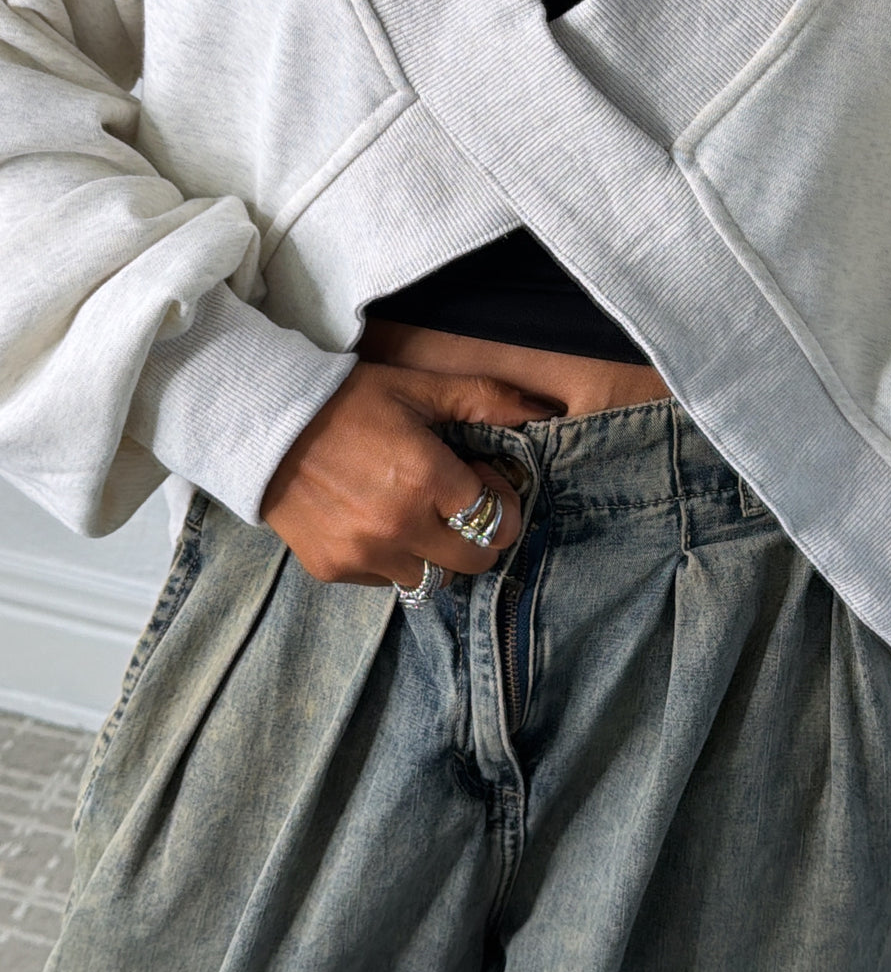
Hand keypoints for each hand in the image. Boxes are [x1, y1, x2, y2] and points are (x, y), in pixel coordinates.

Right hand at [261, 357, 556, 585]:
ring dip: (436, 555)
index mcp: (426, 478)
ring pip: (432, 580)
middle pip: (474, 562)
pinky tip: (376, 522)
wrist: (264, 424)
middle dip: (478, 536)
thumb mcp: (420, 388)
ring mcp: (365, 554)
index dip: (502, 503)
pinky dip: (393, 560)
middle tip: (457, 505)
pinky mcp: (335, 570)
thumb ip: (486, 399)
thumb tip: (544, 407)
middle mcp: (400, 525)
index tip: (483, 483)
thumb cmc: (350, 400)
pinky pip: (387, 583)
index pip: (498, 520)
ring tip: (415, 515)